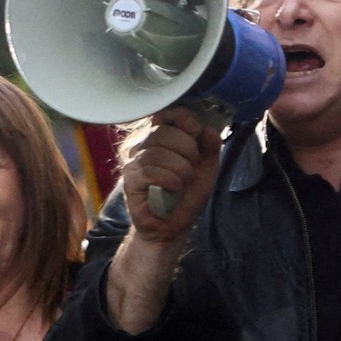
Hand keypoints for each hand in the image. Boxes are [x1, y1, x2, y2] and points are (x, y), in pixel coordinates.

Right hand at [120, 107, 223, 242]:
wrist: (173, 226)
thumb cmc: (187, 195)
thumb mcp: (207, 169)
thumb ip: (210, 148)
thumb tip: (209, 129)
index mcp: (160, 139)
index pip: (164, 114)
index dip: (180, 117)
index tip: (195, 128)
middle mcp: (143, 147)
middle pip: (162, 132)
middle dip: (186, 148)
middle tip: (193, 167)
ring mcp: (134, 164)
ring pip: (156, 152)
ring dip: (180, 168)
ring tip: (185, 182)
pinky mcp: (130, 182)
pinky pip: (148, 171)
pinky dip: (167, 178)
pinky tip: (176, 187)